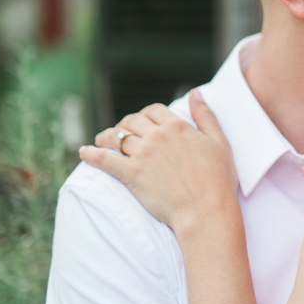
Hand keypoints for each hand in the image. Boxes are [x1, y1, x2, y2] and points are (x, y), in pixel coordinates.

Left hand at [79, 92, 239, 241]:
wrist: (206, 211)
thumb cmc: (218, 181)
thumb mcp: (220, 143)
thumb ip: (206, 116)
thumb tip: (196, 93)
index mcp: (178, 127)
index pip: (154, 110)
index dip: (145, 114)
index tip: (141, 120)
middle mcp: (158, 136)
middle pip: (132, 121)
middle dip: (125, 124)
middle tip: (120, 132)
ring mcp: (143, 154)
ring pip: (117, 137)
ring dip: (106, 136)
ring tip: (101, 140)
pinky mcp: (131, 174)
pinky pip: (104, 159)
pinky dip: (91, 154)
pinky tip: (83, 153)